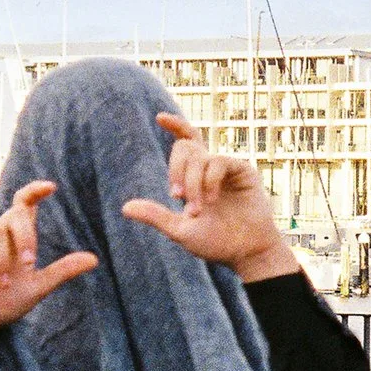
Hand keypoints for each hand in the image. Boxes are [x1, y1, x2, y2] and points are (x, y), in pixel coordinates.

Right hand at [0, 181, 99, 333]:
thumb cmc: (5, 302)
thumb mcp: (37, 287)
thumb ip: (62, 271)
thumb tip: (94, 259)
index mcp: (18, 237)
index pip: (25, 204)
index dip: (35, 191)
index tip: (51, 187)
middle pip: (16, 214)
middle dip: (25, 237)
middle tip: (28, 263)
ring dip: (1, 261)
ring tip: (1, 283)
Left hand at [120, 113, 299, 281]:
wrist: (245, 252)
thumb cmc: (216, 242)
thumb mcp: (180, 230)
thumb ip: (156, 216)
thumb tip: (124, 208)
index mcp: (195, 177)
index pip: (184, 143)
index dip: (175, 126)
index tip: (159, 118)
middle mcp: (211, 168)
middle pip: (185, 148)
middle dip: (176, 171)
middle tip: (178, 197)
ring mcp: (227, 169)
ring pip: (200, 157)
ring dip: (193, 184)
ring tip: (199, 209)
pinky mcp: (243, 171)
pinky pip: (218, 162)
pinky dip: (209, 180)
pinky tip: (212, 199)